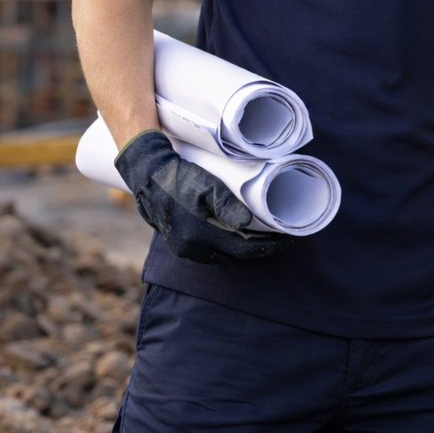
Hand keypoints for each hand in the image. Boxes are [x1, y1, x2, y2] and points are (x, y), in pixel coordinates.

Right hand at [114, 131, 292, 263]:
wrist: (147, 176)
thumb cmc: (179, 178)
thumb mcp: (207, 186)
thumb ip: (228, 206)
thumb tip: (248, 223)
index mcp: (200, 236)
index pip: (244, 249)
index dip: (268, 247)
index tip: (286, 240)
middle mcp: (191, 248)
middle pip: (235, 256)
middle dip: (259, 249)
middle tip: (279, 239)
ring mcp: (183, 249)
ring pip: (222, 256)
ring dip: (243, 250)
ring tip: (263, 239)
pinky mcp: (178, 244)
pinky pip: (209, 253)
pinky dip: (227, 248)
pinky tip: (238, 239)